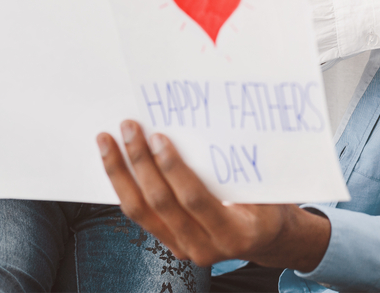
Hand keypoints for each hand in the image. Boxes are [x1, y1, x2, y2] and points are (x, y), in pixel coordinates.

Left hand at [98, 121, 329, 271]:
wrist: (267, 238)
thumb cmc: (271, 204)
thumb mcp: (269, 188)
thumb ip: (246, 170)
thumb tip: (221, 130)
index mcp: (234, 233)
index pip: (194, 199)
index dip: (173, 168)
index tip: (158, 138)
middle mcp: (205, 247)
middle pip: (160, 204)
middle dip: (140, 163)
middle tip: (129, 129)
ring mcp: (184, 249)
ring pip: (140, 212)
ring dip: (121, 175)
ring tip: (107, 143)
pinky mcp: (170, 244)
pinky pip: (141, 216)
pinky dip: (126, 188)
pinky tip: (117, 165)